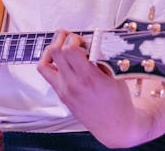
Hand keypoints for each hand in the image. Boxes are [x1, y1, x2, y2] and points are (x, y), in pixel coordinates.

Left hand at [37, 30, 164, 147]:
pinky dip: (50, 62)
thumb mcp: (116, 75)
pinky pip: (46, 73)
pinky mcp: (60, 94)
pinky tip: (60, 59)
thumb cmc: (119, 102)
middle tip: (74, 39)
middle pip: (55, 51)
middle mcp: (73, 85)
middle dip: (64, 38)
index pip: (70, 49)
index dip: (75, 38)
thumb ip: (102, 57)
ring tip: (65, 47)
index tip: (83, 40)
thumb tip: (92, 40)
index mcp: (89, 78)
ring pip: (45, 62)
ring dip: (53, 49)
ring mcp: (64, 90)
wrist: (116, 127)